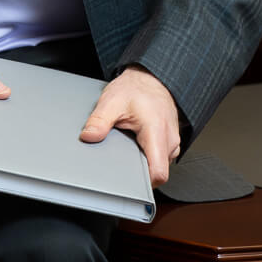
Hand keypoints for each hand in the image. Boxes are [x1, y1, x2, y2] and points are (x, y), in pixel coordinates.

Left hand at [79, 65, 180, 185]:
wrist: (151, 78)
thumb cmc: (135, 88)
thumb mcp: (112, 100)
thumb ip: (100, 120)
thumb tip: (88, 136)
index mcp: (156, 130)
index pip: (158, 172)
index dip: (143, 183)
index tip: (127, 182)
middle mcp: (169, 139)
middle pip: (158, 172)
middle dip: (139, 172)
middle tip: (120, 161)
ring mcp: (172, 142)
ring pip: (159, 166)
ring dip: (144, 163)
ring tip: (129, 148)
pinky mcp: (170, 142)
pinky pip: (160, 158)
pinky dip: (148, 155)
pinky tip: (136, 145)